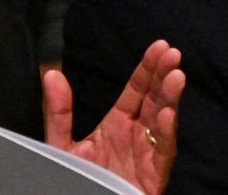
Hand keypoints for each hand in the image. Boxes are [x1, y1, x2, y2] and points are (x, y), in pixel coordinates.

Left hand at [43, 40, 184, 194]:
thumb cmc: (76, 181)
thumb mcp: (63, 145)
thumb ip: (59, 113)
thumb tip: (51, 74)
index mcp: (118, 124)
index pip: (137, 90)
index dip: (148, 68)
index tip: (160, 46)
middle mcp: (136, 136)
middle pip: (154, 100)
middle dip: (164, 76)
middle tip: (172, 53)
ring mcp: (147, 156)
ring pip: (163, 122)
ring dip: (170, 99)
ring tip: (176, 76)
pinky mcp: (153, 177)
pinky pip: (162, 153)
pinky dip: (166, 134)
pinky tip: (167, 115)